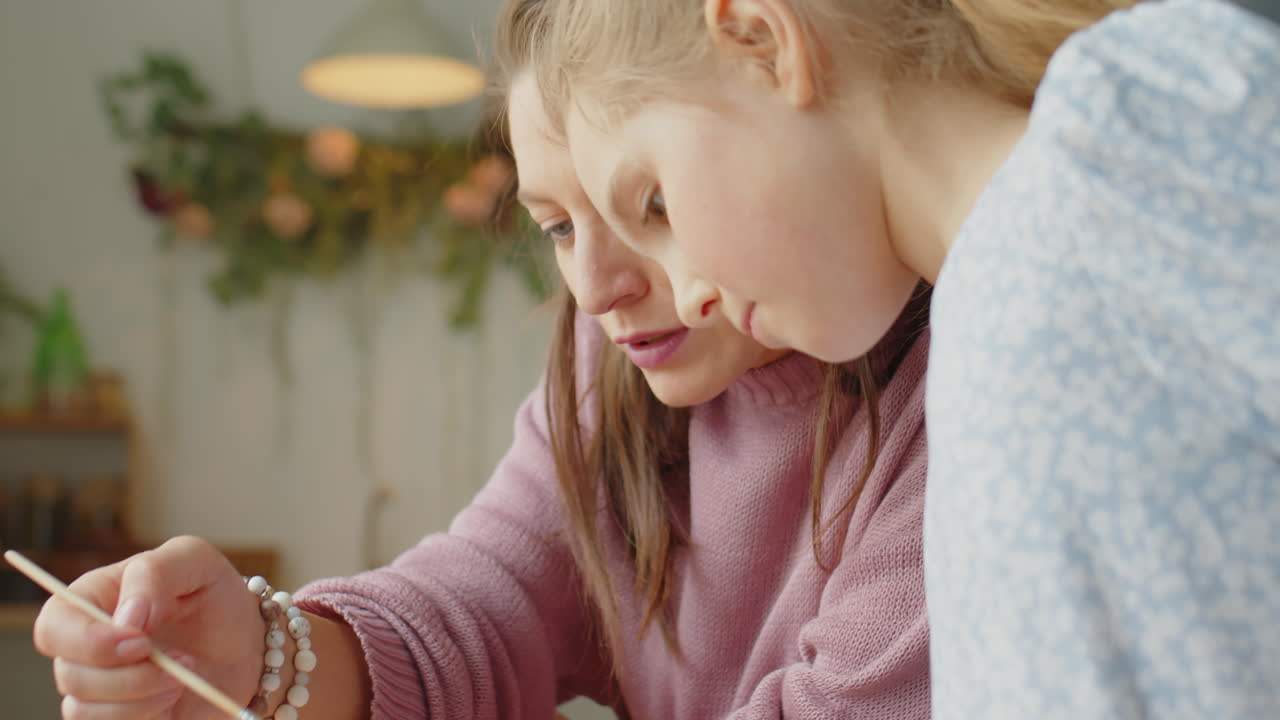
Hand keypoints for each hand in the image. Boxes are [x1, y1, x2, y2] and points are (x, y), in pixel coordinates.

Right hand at [33, 536, 263, 719]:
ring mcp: (98, 686)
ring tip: (185, 675)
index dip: (86, 641)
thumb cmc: (212, 593)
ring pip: (84, 710)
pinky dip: (147, 716)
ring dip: (143, 697)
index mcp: (93, 600)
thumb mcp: (194, 560)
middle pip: (69, 674)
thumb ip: (153, 574)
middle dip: (127, 676)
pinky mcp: (118, 716)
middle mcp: (85, 646)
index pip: (53, 626)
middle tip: (180, 660)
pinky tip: (176, 695)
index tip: (140, 642)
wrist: (244, 641)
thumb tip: (125, 617)